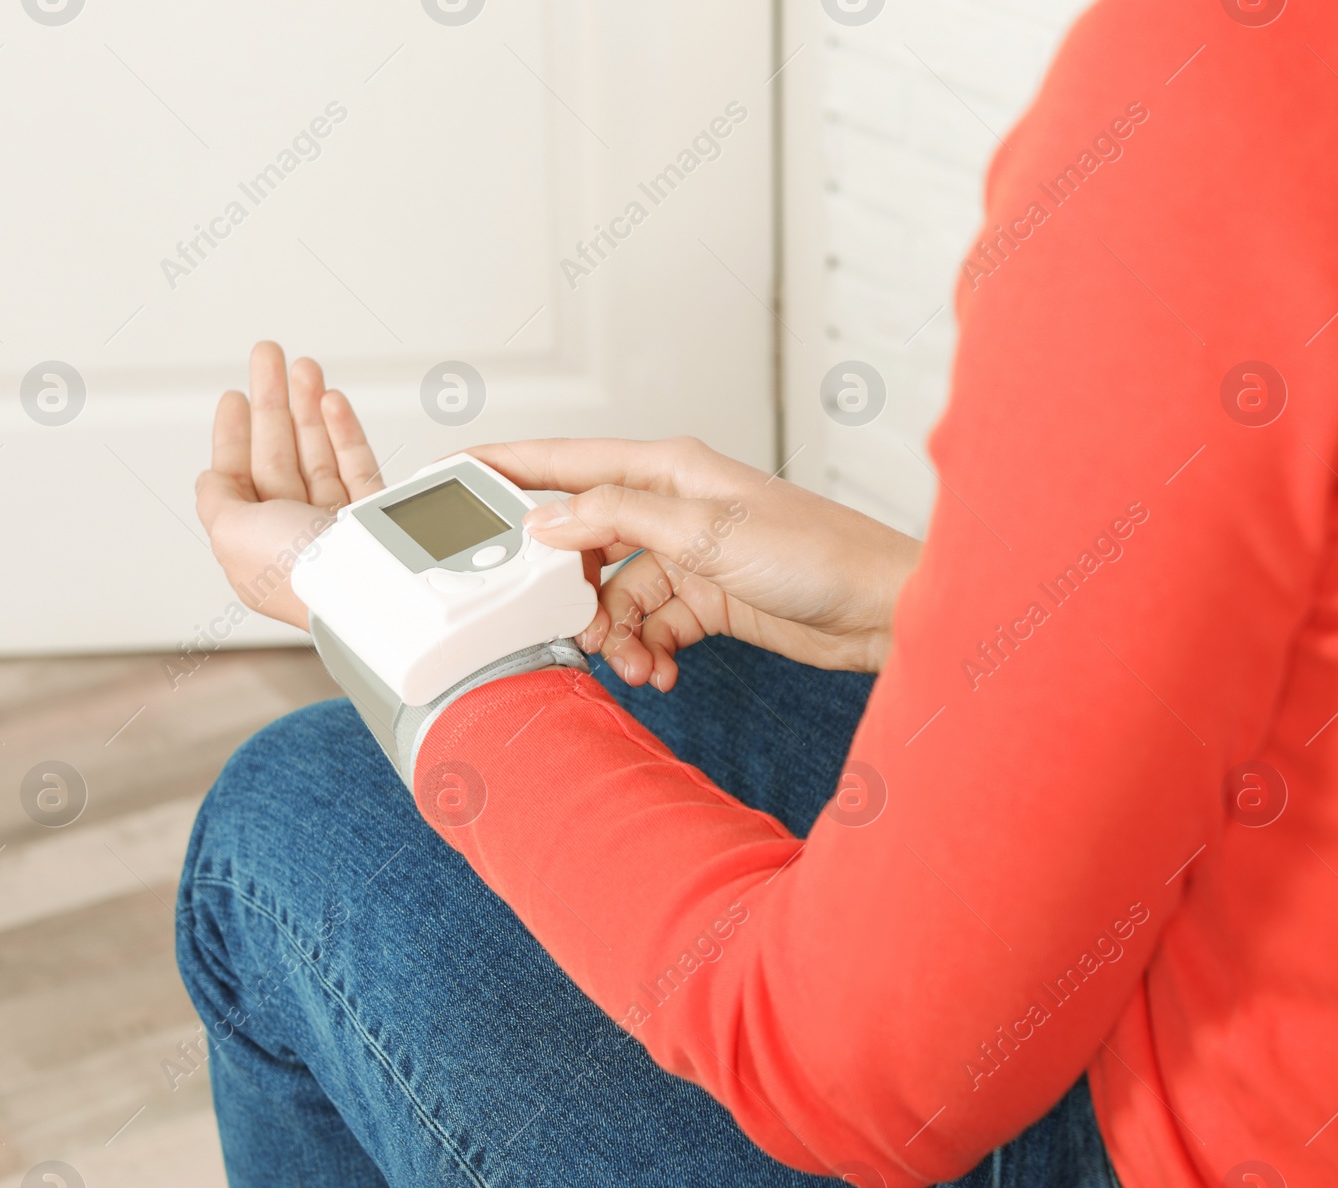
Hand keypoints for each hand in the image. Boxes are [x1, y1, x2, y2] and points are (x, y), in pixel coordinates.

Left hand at [195, 342, 384, 629]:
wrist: (364, 590)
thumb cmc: (298, 572)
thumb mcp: (229, 531)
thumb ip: (215, 499)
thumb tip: (210, 477)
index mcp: (255, 544)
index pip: (239, 478)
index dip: (234, 434)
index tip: (234, 397)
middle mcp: (295, 535)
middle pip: (278, 455)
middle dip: (272, 403)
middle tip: (268, 357)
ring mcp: (337, 525)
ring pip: (318, 453)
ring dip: (308, 406)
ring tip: (305, 368)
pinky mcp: (377, 516)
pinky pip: (357, 464)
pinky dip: (344, 430)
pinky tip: (333, 402)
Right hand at [465, 437, 921, 689]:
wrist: (881, 610)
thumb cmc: (817, 553)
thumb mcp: (707, 532)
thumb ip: (619, 518)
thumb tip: (546, 520)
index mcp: (667, 471)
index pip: (566, 462)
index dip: (507, 467)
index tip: (455, 476)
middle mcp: (672, 508)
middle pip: (583, 541)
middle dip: (565, 589)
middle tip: (557, 624)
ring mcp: (688, 556)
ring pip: (614, 595)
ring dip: (613, 634)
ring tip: (630, 663)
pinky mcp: (706, 600)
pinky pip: (650, 626)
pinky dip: (645, 651)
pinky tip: (658, 672)